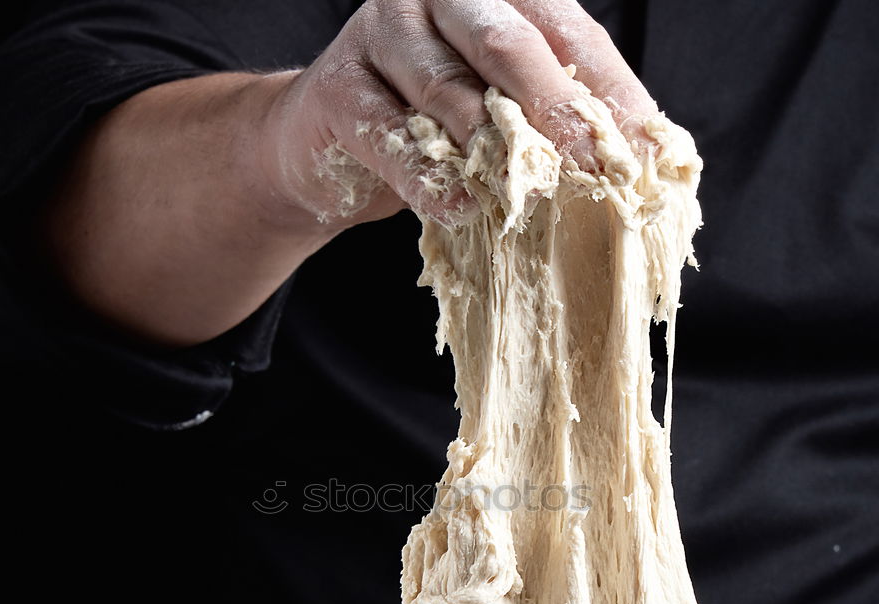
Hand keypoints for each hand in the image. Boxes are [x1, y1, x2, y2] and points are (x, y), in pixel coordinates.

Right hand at [262, 0, 658, 226]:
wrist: (321, 144)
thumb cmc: (426, 128)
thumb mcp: (495, 114)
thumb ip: (550, 119)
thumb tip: (638, 161)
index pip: (567, 30)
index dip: (610, 91)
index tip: (646, 152)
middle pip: (510, 47)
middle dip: (560, 113)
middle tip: (598, 171)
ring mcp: (383, 30)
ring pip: (449, 88)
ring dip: (494, 149)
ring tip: (533, 195)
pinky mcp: (337, 84)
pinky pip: (390, 135)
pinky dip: (427, 178)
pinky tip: (460, 208)